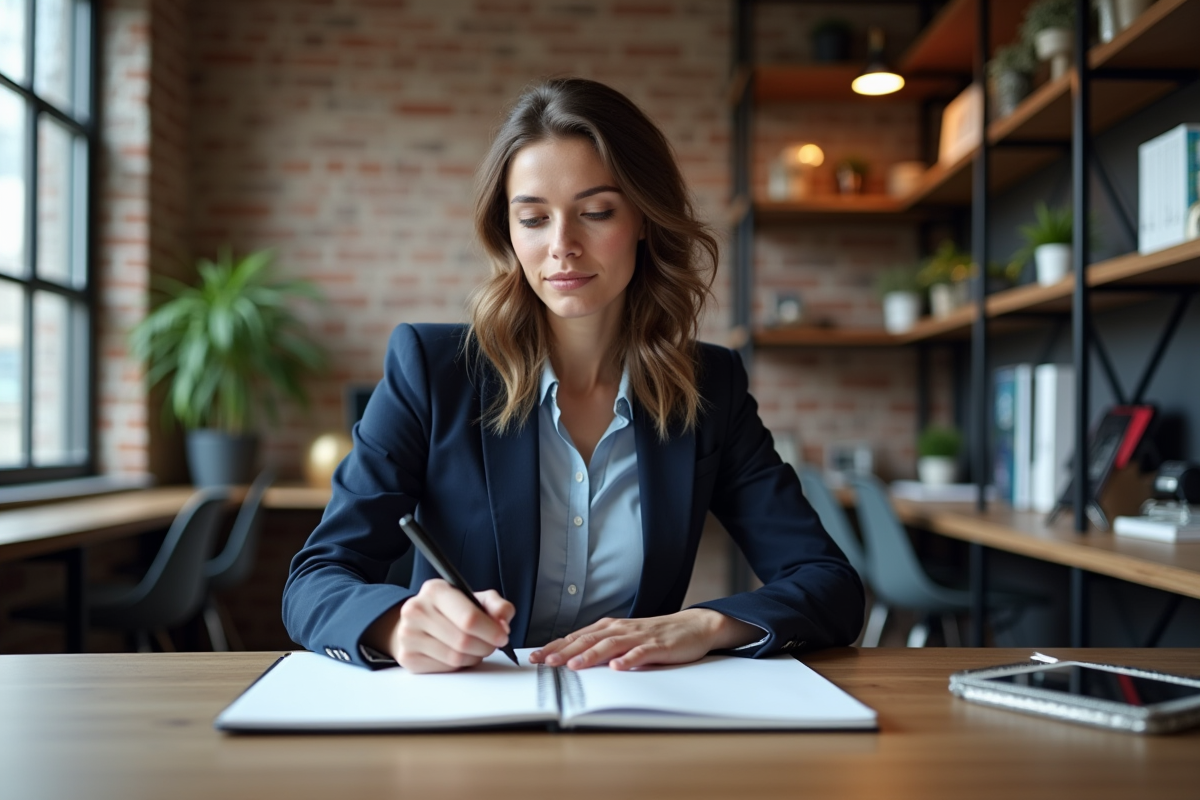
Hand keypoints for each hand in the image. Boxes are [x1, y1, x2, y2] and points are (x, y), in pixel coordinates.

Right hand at [365, 579, 514, 673]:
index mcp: (435, 590)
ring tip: (476, 649)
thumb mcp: (475, 599)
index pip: (468, 617)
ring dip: (474, 657)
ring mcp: (408, 635)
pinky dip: (459, 666)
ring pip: (454, 658)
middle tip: (492, 645)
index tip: (503, 636)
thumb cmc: (451, 610)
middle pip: (463, 640)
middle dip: (485, 646)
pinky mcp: (407, 657)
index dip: (491, 631)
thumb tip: (503, 621)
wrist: (418, 621)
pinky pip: (444, 669)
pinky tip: (460, 655)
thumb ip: (497, 606)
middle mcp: (417, 610)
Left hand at [528, 609, 761, 670]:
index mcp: (609, 628)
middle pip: (587, 640)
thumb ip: (601, 646)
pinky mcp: (657, 646)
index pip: (576, 637)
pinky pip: (640, 654)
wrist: (692, 626)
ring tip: (573, 665)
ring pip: (609, 646)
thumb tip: (571, 658)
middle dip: (564, 651)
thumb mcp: (624, 638)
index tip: (535, 657)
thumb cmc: (656, 634)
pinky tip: (618, 667)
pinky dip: (628, 660)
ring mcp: (638, 637)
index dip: (555, 646)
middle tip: (544, 662)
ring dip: (590, 655)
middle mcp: (620, 629)